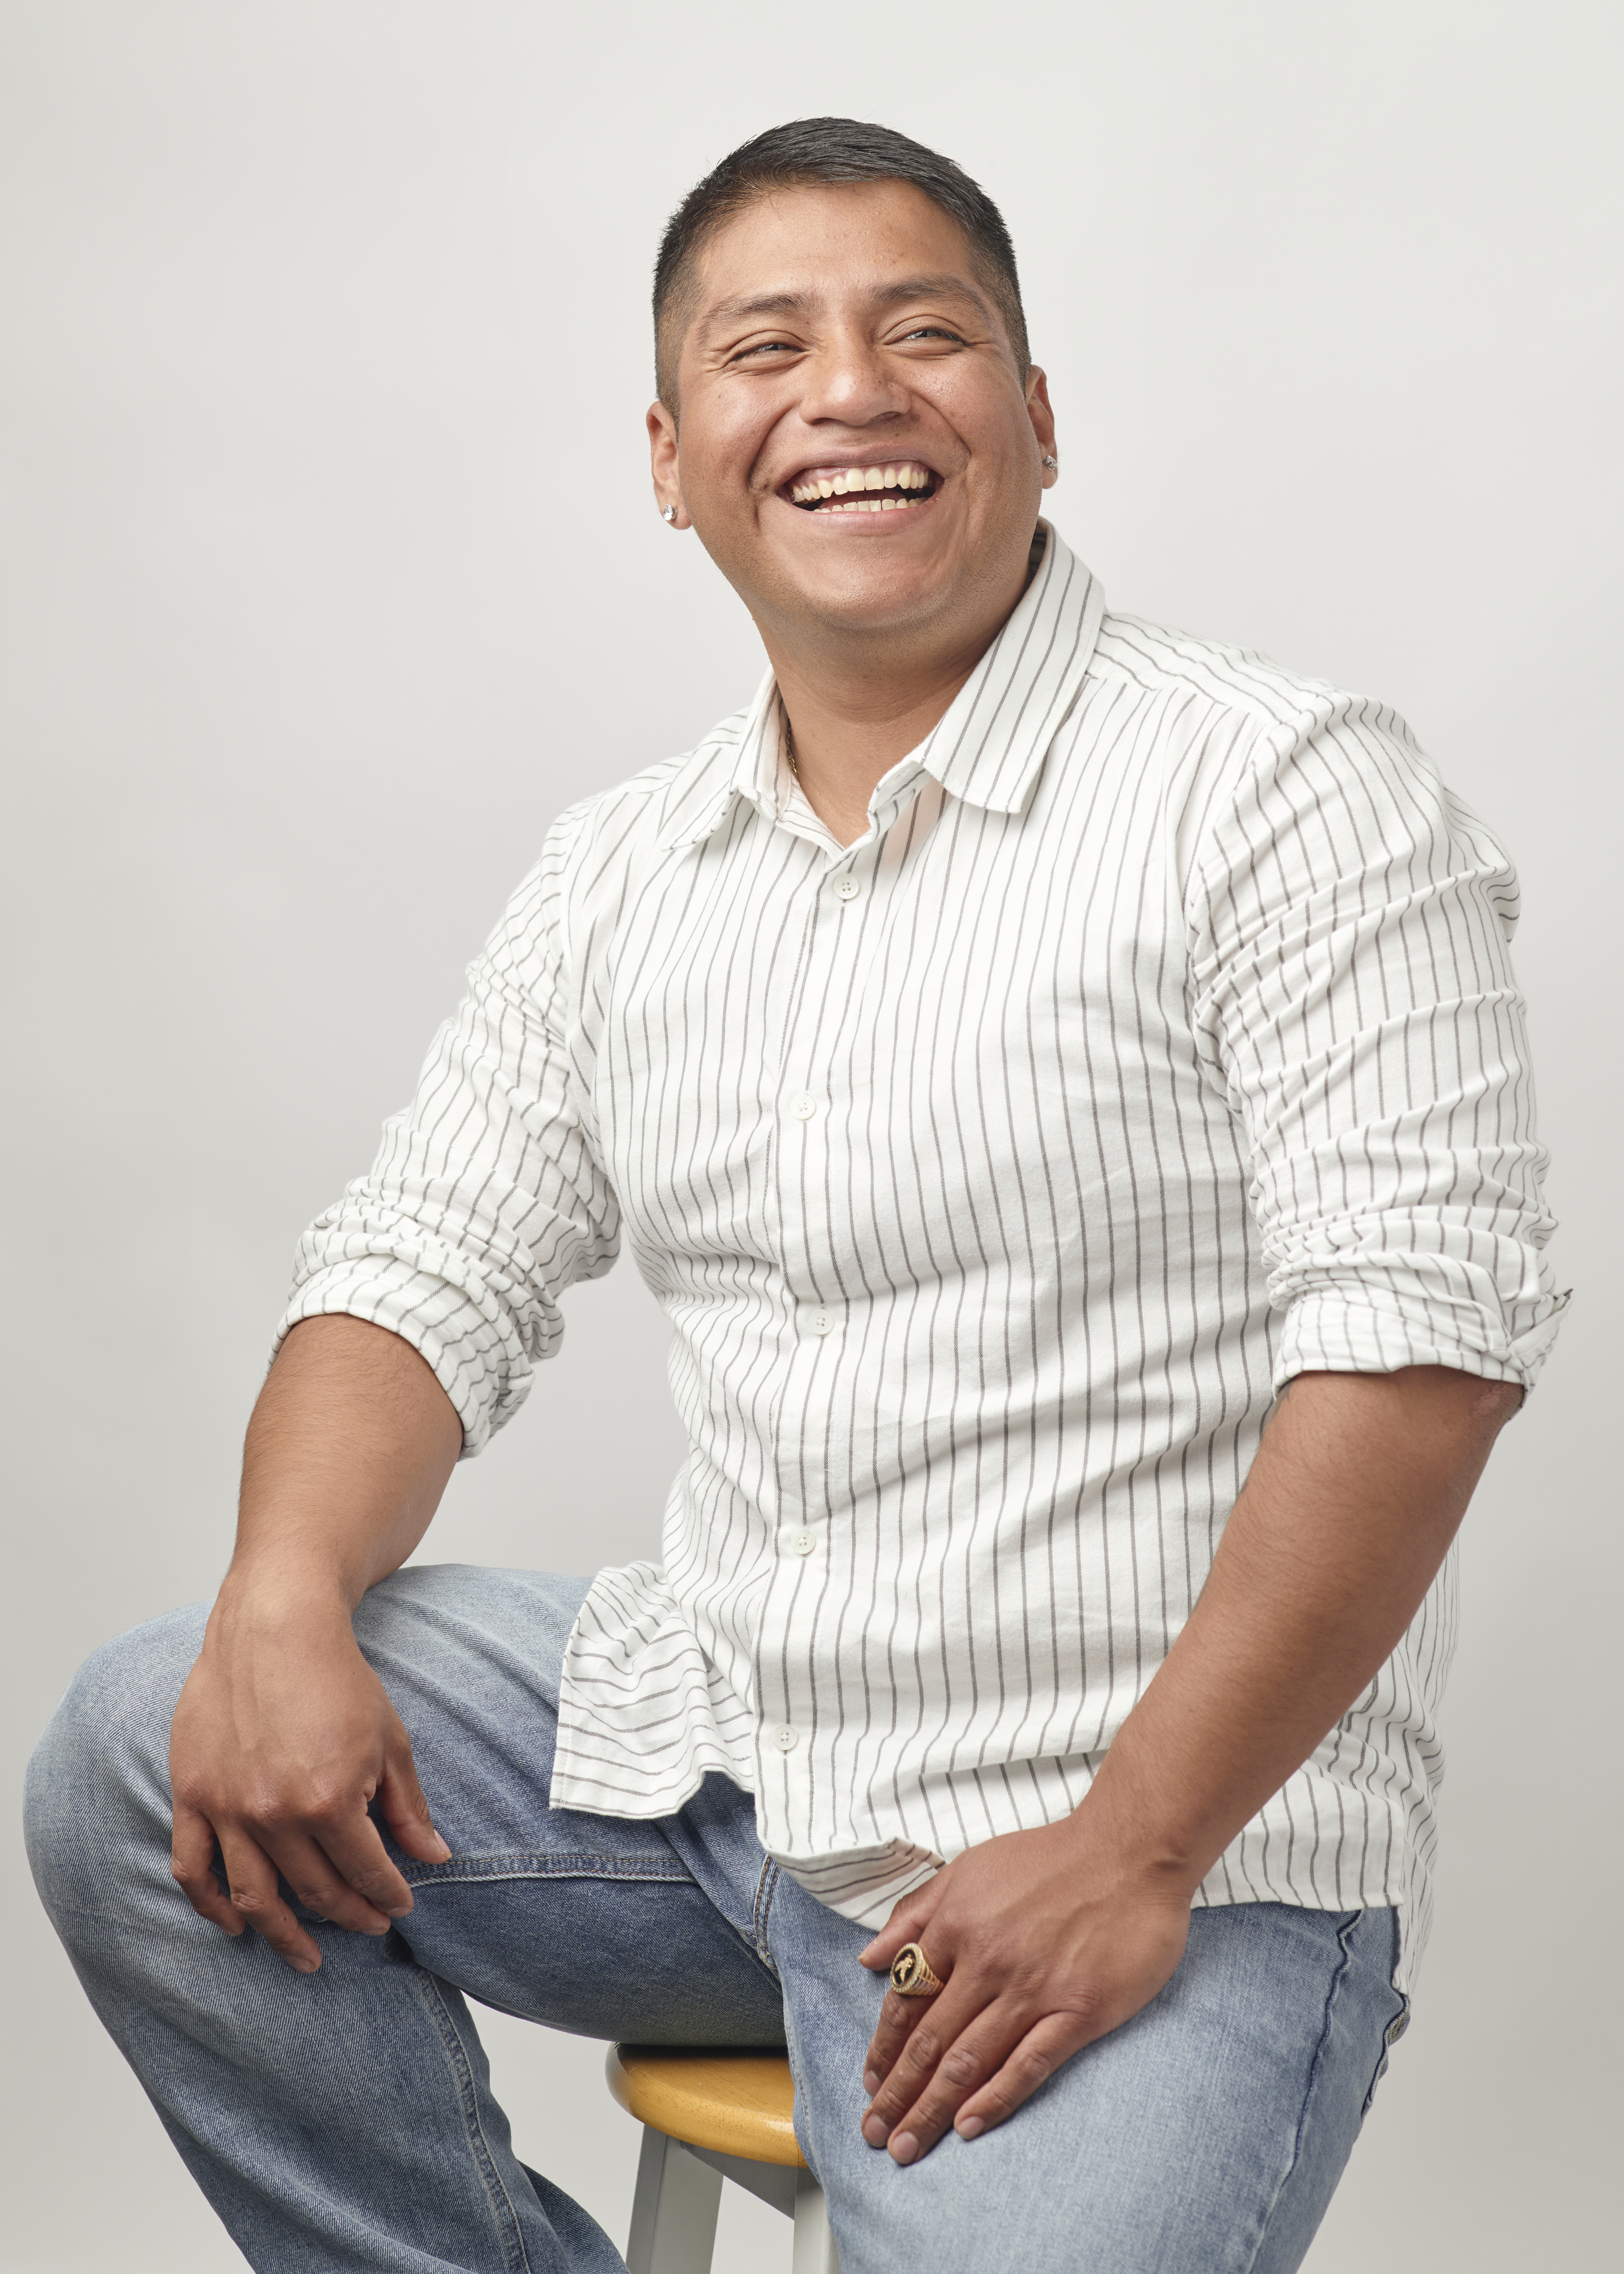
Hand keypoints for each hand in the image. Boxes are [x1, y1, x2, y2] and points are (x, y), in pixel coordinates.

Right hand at [168, 1581, 450, 1972]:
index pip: (366, 1871)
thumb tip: (434, 1857)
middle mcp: (275, 1815)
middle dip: (350, 1914)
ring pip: (254, 1898)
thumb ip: (408, 1807)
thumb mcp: (389, 1740)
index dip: (388, 1895)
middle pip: (316, 1890)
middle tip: (369, 1925)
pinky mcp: (194, 1796)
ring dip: (282, 1935)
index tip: (400, 1906)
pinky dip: (211, 1906)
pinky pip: (193, 1869)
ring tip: (307, 1958)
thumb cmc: (337, 1678)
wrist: (274, 1628)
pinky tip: (235, 1926)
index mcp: (329, 1800)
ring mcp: (229, 1809)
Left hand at [857, 1814, 1192, 2163]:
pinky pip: (1028, 2064)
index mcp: (957, 1925)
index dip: (883, 2048)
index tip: (869, 2083)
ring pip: (969, 2060)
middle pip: (929, 2041)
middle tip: (875, 2134)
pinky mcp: (1079, 2010)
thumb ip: (917, 1913)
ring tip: (907, 2147)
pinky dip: (994, 2098)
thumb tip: (870, 1957)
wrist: (1130, 1852)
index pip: (907, 2001)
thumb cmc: (1049, 1859)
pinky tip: (968, 2126)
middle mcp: (988, 1961)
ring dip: (932, 2108)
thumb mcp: (969, 1868)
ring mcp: (1034, 1989)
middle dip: (897, 2093)